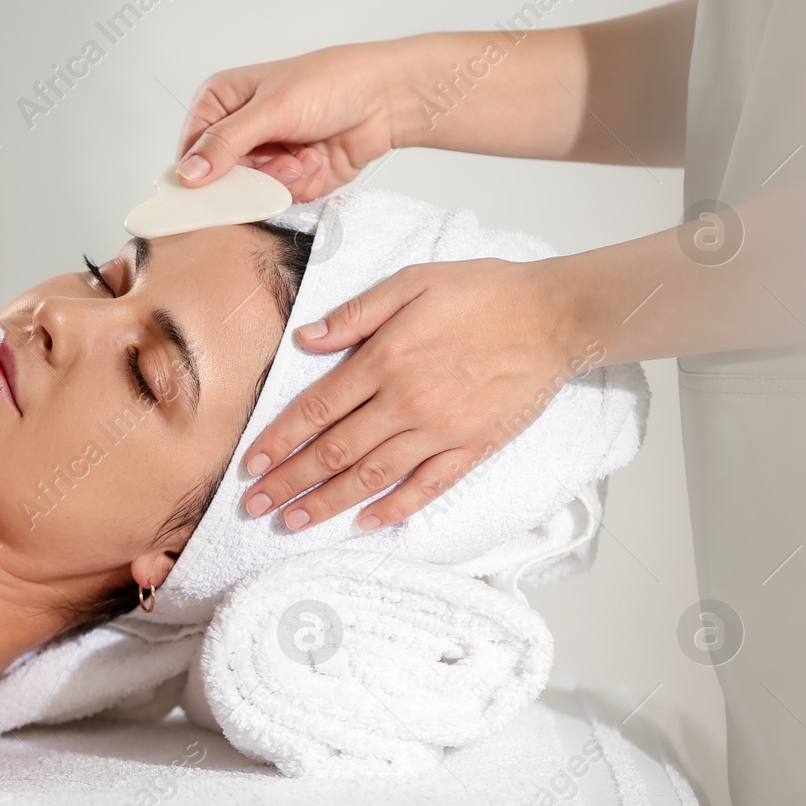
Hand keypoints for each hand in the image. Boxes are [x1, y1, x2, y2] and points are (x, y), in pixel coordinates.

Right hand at [175, 43, 404, 201]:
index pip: (190, 151)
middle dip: (256, 177)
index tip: (219, 189)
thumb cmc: (332, 83)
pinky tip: (318, 161)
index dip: (201, 175)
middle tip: (283, 160)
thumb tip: (188, 174)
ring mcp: (264, 156)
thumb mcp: (271, 108)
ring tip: (306, 155)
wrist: (386, 98)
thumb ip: (226, 143)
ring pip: (253, 195)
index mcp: (220, 102)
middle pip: (221, 181)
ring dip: (284, 181)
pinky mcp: (288, 178)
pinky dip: (302, 186)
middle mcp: (238, 131)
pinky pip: (281, 200)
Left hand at [240, 257, 596, 529]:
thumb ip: (356, 313)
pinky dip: (394, 509)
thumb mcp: (412, 282)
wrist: (555, 315)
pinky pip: (427, 487)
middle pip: (334, 452)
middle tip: (254, 507)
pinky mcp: (473, 448)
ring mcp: (441, 431)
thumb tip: (307, 338)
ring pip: (371, 476)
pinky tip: (366, 523)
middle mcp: (407, 403)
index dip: (279, 440)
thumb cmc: (483, 292)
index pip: (316, 410)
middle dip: (289, 482)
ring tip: (292, 523)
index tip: (250, 464)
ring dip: (327, 503)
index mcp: (385, 360)